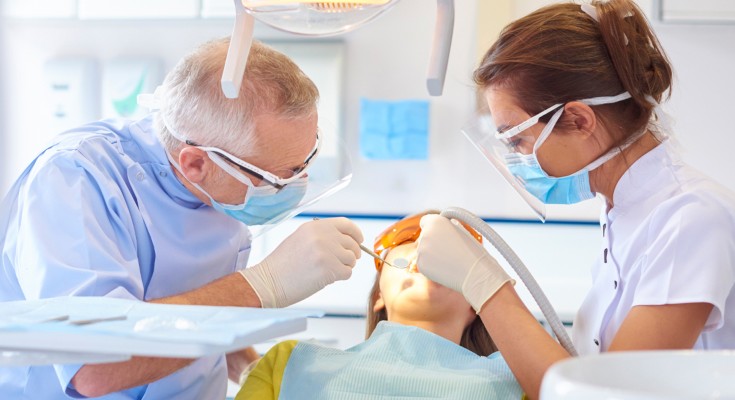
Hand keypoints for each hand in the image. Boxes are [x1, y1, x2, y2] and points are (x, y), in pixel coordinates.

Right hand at [240, 217, 362, 307]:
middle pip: (352, 243)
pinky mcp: (329, 268)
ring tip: (327, 271)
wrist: (268, 281)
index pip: (346, 224)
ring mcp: (326, 252)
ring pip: (351, 259)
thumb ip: (322, 236)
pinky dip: (340, 277)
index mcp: (315, 226)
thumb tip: (346, 241)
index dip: (356, 234)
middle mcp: (322, 235)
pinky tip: (326, 278)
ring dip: (344, 267)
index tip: (359, 241)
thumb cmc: (282, 265)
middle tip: (342, 262)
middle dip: (351, 254)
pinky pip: (347, 273)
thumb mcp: (300, 239)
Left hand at [417, 214, 513, 311]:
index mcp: (436, 221)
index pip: (425, 221)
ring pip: (423, 251)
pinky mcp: (420, 265)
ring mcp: (421, 250)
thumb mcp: (462, 231)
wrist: (475, 273)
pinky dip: (431, 266)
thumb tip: (445, 225)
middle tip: (449, 250)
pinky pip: (422, 263)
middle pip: (424, 237)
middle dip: (432, 242)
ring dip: (431, 254)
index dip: (432, 228)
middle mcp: (425, 233)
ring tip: (449, 260)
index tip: (439, 234)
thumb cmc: (473, 251)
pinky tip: (445, 268)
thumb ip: (449, 226)